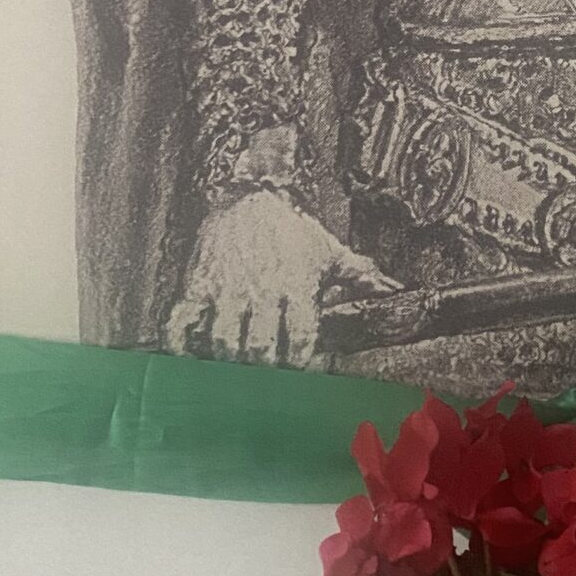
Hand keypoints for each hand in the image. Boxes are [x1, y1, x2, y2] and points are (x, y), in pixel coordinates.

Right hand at [164, 191, 391, 366]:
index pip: (299, 341)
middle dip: (263, 369)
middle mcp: (261, 291)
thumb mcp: (329, 250)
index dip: (300, 365)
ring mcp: (225, 289)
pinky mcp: (197, 284)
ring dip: (229, 361)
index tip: (300, 373)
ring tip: (235, 372)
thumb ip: (360, 275)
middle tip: (265, 381)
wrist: (250, 194)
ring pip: (222, 342)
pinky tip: (188, 356)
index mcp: (296, 286)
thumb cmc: (293, 229)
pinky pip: (182, 322)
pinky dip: (181, 344)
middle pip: (258, 349)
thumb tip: (394, 289)